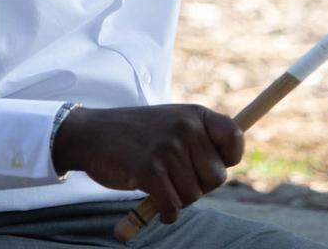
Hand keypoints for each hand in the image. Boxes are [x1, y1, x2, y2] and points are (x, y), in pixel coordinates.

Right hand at [51, 104, 243, 224]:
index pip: (235, 137)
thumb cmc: (136, 135)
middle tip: (175, 177)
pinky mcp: (149, 170)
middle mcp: (185, 127)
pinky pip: (173, 206)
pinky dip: (166, 213)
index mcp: (194, 114)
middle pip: (217, 177)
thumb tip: (225, 168)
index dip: (228, 158)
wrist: (92, 134)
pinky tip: (156, 203)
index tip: (210, 163)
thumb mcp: (172, 123)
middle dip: (198, 185)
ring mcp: (167, 148)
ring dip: (177, 198)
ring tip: (159, 182)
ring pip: (194, 195)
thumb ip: (199, 140)